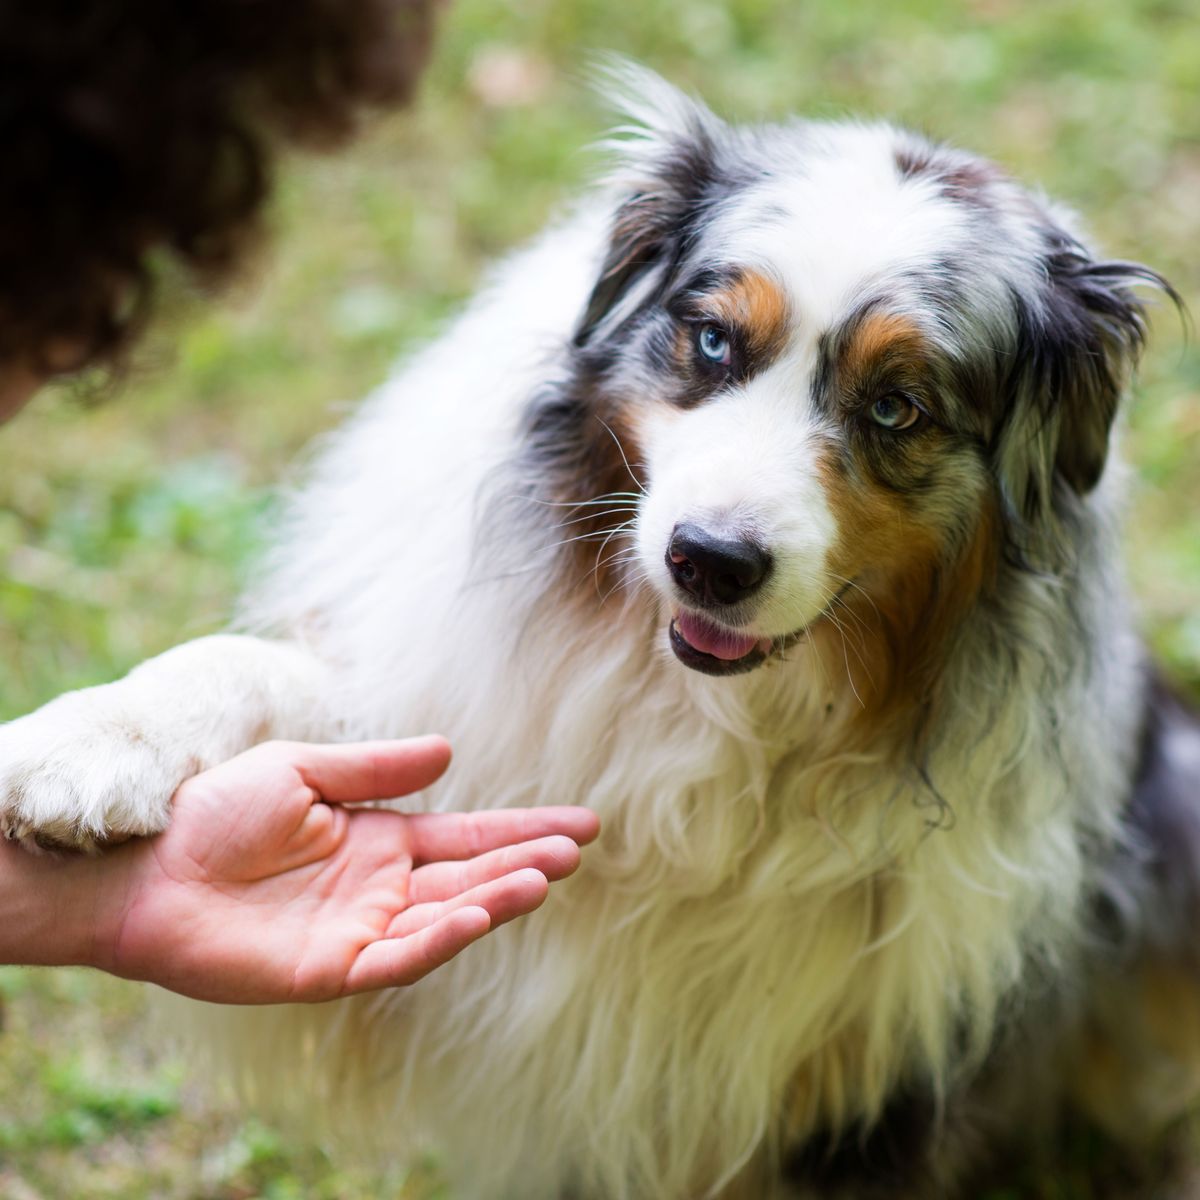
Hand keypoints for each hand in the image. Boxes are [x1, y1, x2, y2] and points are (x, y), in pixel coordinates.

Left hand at [93, 738, 597, 1002]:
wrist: (146, 862)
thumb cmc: (216, 812)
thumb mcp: (303, 771)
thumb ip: (374, 769)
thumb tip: (449, 753)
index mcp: (380, 840)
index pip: (468, 838)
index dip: (522, 830)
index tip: (581, 824)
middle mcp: (381, 889)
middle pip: (468, 878)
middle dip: (522, 864)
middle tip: (574, 850)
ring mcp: (359, 931)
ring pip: (444, 919)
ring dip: (494, 900)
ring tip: (541, 877)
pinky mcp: (328, 969)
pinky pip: (396, 958)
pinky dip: (439, 939)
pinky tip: (475, 914)